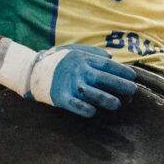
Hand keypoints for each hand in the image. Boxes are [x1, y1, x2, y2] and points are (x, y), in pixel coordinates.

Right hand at [0, 43, 140, 116]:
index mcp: (83, 59)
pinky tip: (93, 112)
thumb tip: (111, 58)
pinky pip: (74, 104)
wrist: (30, 70)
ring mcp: (68, 84)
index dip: (122, 71)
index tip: (133, 77)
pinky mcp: (59, 97)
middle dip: (120, 85)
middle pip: (103, 78)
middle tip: (133, 90)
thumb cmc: (57, 61)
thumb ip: (93, 53)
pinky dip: (84, 109)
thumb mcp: (73, 51)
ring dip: (106, 99)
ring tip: (117, 104)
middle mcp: (78, 71)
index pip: (107, 65)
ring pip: (91, 93)